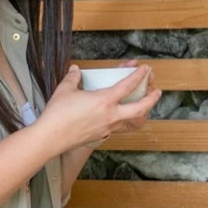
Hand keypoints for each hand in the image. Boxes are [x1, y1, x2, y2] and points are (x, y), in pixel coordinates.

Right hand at [35, 65, 160, 159]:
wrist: (50, 137)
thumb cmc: (57, 114)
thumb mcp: (65, 89)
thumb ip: (73, 77)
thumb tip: (75, 70)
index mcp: (104, 100)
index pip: (128, 86)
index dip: (139, 76)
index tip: (145, 70)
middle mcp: (111, 115)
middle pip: (140, 108)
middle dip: (152, 99)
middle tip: (157, 91)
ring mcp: (108, 128)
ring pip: (131, 120)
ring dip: (140, 112)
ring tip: (142, 106)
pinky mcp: (101, 136)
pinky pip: (118, 128)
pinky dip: (122, 121)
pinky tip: (118, 117)